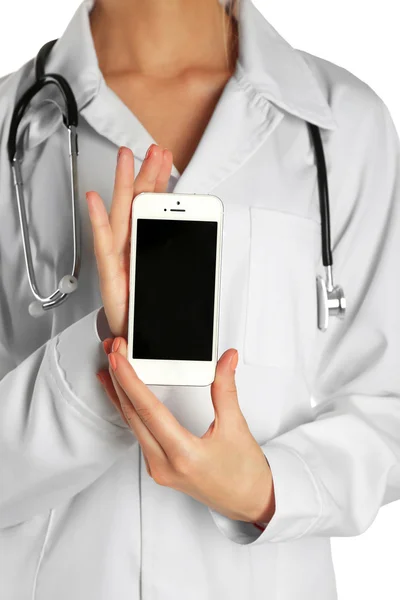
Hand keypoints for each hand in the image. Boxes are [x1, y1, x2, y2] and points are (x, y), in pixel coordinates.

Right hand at [86, 144, 172, 338]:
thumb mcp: (178, 282)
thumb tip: (199, 236)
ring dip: (124, 185)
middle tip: (154, 149)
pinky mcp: (109, 274)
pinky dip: (98, 222)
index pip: (154, 209)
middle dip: (146, 175)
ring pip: (121, 215)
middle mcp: (131, 249)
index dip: (159, 183)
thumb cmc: (154, 313)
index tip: (167, 161)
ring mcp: (119, 259)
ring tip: (127, 158)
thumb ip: (184, 259)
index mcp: (148, 248)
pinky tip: (95, 199)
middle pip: (139, 205)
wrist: (139, 342)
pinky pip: (103, 245)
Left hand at [97, 337, 275, 524]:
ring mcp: (159, 469)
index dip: (130, 380)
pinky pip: (137, 434)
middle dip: (119, 379)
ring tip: (112, 367)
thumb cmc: (245, 474)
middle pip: (133, 415)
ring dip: (120, 394)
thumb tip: (226, 360)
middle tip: (113, 350)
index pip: (148, 410)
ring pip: (132, 425)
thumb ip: (226, 389)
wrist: (250, 503)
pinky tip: (124, 395)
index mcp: (183, 455)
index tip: (118, 358)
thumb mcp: (236, 427)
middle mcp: (164, 465)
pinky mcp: (160, 468)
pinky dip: (130, 410)